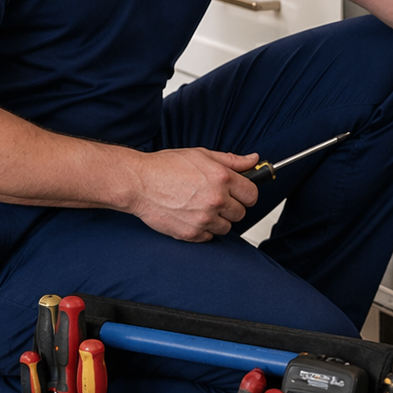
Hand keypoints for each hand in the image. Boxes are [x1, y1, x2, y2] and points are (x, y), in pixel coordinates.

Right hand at [128, 148, 260, 241]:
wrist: (138, 183)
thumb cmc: (165, 167)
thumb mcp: (202, 155)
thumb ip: (231, 160)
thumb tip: (254, 160)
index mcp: (222, 178)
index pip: (252, 194)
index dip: (246, 194)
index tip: (240, 194)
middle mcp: (216, 200)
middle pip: (241, 213)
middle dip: (231, 207)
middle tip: (215, 199)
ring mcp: (204, 219)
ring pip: (226, 227)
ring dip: (217, 220)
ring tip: (200, 207)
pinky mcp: (191, 234)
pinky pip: (209, 237)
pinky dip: (203, 230)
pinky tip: (191, 216)